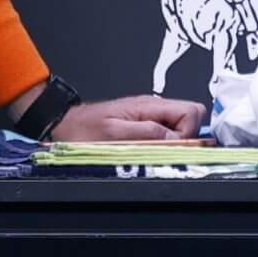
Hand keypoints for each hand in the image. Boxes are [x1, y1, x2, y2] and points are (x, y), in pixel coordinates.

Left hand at [48, 93, 207, 141]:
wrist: (65, 124)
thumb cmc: (84, 129)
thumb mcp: (115, 134)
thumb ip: (147, 134)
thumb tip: (176, 139)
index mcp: (149, 105)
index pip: (192, 111)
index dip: (189, 133)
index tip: (173, 147)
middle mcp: (153, 107)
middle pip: (191, 117)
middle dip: (185, 138)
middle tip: (163, 151)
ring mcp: (149, 115)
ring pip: (179, 127)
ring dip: (171, 143)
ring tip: (148, 150)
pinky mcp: (143, 123)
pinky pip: (164, 132)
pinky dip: (160, 144)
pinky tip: (144, 150)